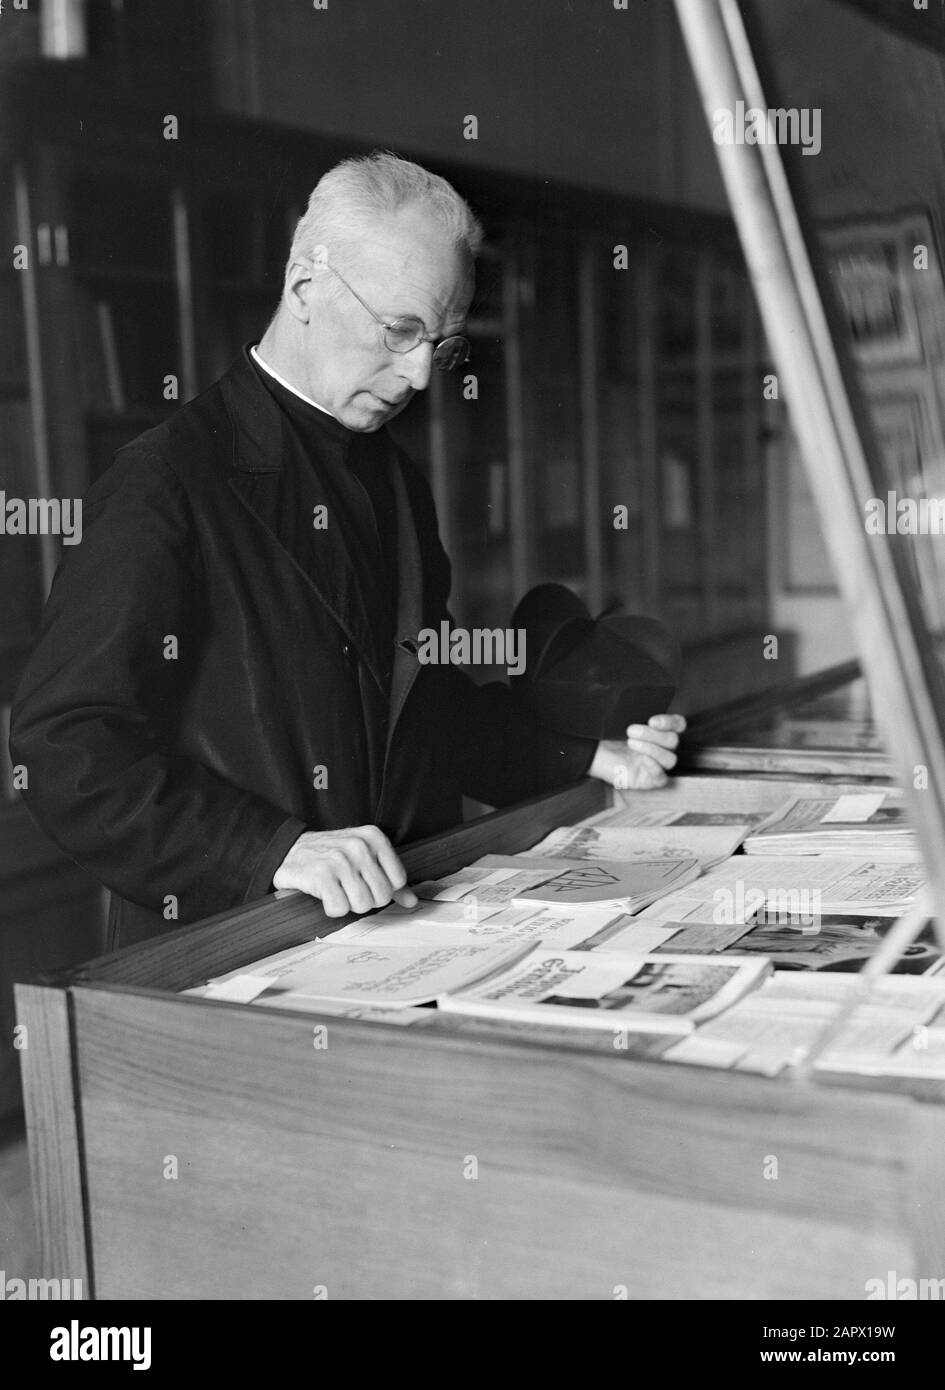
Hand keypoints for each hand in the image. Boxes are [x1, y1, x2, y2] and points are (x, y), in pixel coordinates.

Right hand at [272, 825, 417, 917]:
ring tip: (337, 890)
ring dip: (348, 905)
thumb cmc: (331, 855)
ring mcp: (339, 859)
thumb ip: (389, 878)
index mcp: (374, 837)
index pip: (398, 880)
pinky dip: (332, 908)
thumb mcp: (364, 857)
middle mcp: (358, 846)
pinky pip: (339, 909)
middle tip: (349, 889)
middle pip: (381, 896)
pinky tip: (325, 895)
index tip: (366, 882)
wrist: (290, 849)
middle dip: (366, 900)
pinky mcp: (321, 875)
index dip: (382, 889)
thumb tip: (411, 901)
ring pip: (362, 905)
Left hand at [587, 713, 686, 790]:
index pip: (678, 725)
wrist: (592, 753)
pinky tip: (643, 760)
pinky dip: (655, 768)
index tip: (652, 720)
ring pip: (670, 759)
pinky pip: (661, 778)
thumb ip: (635, 712)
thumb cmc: (607, 736)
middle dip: (653, 734)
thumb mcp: (620, 720)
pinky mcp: (649, 780)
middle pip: (673, 741)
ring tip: (631, 743)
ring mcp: (657, 765)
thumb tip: (641, 702)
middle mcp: (661, 748)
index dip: (670, 722)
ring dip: (652, 749)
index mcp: (659, 731)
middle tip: (631, 730)